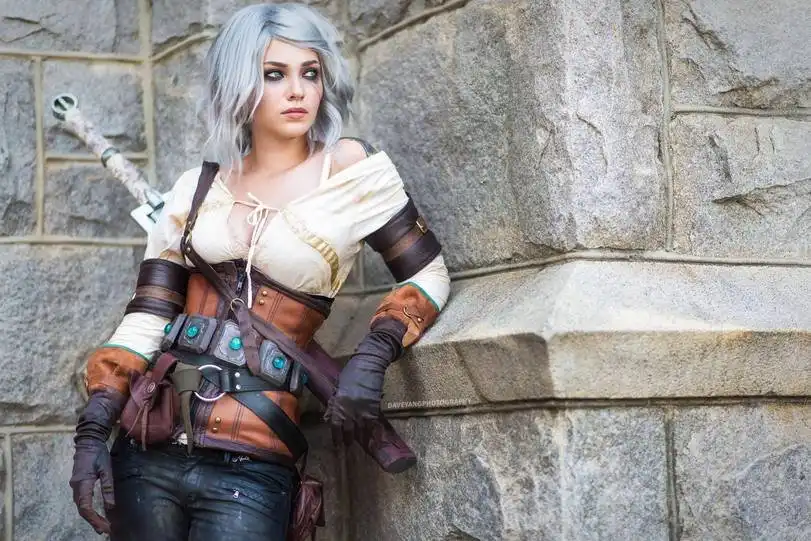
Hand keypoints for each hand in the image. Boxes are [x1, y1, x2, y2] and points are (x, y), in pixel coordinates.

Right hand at [69, 438, 113, 533]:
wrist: (88, 442)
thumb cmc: (98, 453)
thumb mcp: (106, 469)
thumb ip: (107, 488)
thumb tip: (110, 506)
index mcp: (82, 483)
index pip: (86, 507)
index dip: (94, 520)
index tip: (104, 528)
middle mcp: (76, 487)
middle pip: (82, 510)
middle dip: (94, 521)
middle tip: (105, 530)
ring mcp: (75, 486)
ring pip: (81, 506)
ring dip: (91, 517)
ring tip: (103, 526)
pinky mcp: (78, 484)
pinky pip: (82, 501)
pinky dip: (89, 510)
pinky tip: (96, 514)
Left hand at [324, 318, 405, 446]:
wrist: (369, 364)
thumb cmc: (351, 372)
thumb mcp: (339, 387)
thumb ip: (335, 402)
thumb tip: (330, 417)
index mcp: (338, 403)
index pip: (335, 425)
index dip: (336, 436)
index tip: (336, 445)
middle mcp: (349, 409)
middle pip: (348, 430)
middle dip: (348, 440)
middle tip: (348, 447)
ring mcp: (362, 410)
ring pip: (361, 430)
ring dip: (360, 439)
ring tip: (360, 446)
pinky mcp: (374, 408)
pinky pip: (373, 425)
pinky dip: (373, 433)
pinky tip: (373, 440)